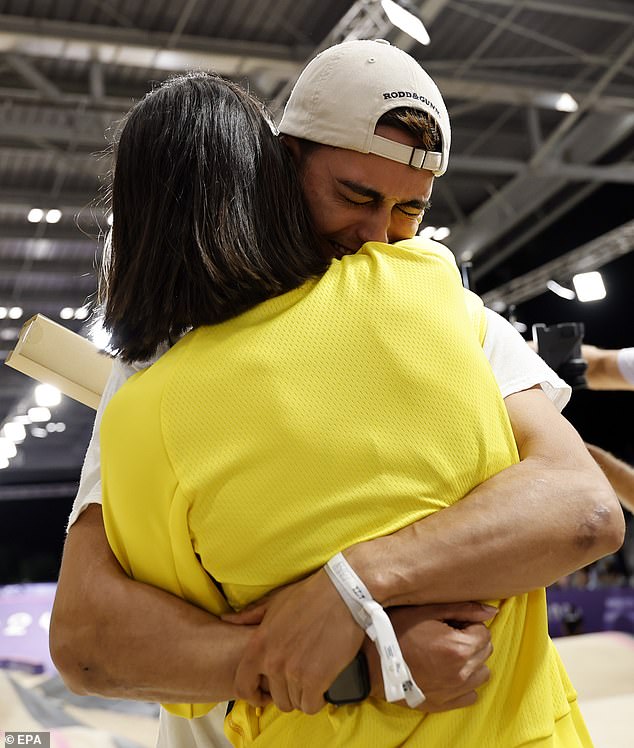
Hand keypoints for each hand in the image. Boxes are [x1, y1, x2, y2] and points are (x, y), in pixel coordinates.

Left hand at [223, 568, 363, 713]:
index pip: (243, 686)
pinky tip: (323, 684)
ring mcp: (294, 672)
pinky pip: (311, 705)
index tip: (264, 694)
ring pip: (294, 703)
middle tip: (299, 679)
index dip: (253, 694)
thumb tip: (226, 620)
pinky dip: (318, 698)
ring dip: (303, 695)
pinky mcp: (316, 679)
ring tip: (313, 678)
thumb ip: (249, 616)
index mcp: (259, 645)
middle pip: (275, 698)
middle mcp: (272, 662)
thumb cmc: (309, 595)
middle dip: (287, 692)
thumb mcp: (274, 602)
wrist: (341, 594)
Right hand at [365, 602, 495, 711]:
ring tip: (446, 654)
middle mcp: (460, 673)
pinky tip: (445, 671)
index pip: (484, 632)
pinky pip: (471, 694)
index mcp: (458, 648)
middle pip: (484, 652)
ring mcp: (454, 691)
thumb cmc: (396, 630)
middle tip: (446, 635)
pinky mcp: (444, 704)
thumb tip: (492, 612)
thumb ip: (463, 609)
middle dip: (470, 641)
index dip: (468, 624)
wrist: (370, 661)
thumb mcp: (427, 611)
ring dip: (470, 662)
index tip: (450, 623)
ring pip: (481, 674)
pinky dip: (463, 683)